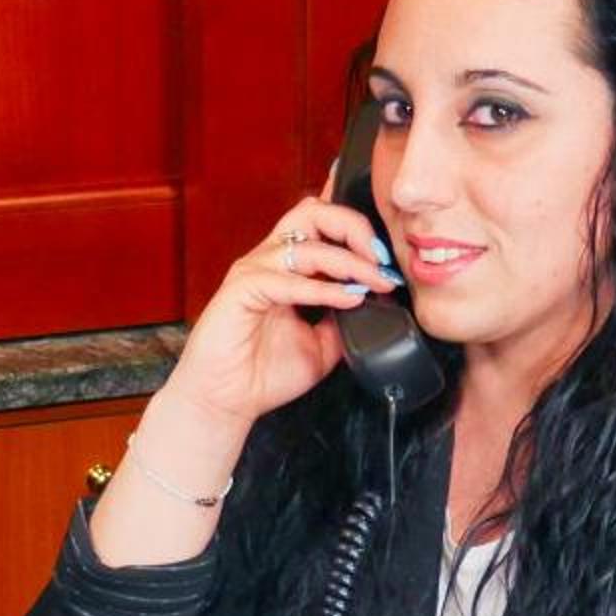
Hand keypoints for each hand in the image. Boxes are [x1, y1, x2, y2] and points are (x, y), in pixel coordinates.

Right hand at [166, 196, 402, 431]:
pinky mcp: (242, 290)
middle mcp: (270, 260)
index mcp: (287, 267)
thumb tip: (377, 304)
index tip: (388, 258)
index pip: (323, 224)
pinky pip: (288, 280)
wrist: (226, 402)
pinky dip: (323, 288)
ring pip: (306, 244)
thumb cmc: (263, 373)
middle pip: (314, 214)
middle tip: (382, 258)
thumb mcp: (323, 345)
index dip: (357, 230)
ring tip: (376, 280)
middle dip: (355, 228)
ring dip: (349, 260)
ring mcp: (254, 271)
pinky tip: (348, 299)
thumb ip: (345, 320)